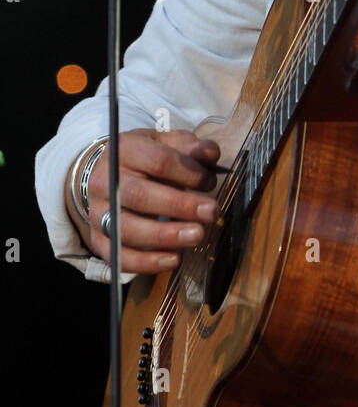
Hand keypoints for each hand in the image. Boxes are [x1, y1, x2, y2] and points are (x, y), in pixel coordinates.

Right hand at [76, 129, 220, 274]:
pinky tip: (174, 259)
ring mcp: (98, 212)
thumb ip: (190, 147)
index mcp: (124, 150)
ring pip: (127, 228)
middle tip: (211, 212)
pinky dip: (147, 262)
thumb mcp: (166, 143)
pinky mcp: (98, 239)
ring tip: (197, 236)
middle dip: (179, 205)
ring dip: (165, 236)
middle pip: (139, 195)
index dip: (187, 172)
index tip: (210, 182)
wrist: (108, 176)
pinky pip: (118, 256)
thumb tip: (209, 154)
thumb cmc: (145, 159)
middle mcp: (106, 181)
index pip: (156, 161)